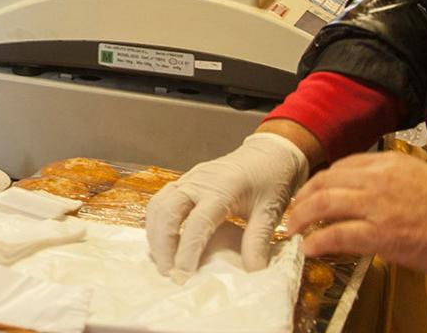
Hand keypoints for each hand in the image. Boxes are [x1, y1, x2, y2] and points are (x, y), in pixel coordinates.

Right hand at [146, 132, 309, 275]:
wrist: (269, 152)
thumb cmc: (271, 180)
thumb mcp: (270, 211)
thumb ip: (258, 240)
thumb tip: (252, 272)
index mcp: (222, 188)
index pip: (197, 222)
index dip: (188, 250)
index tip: (184, 274)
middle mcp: (199, 181)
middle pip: (167, 211)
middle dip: (162, 244)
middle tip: (168, 272)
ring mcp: (189, 178)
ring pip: (159, 205)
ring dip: (155, 234)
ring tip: (162, 260)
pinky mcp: (185, 181)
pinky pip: (161, 200)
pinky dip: (157, 222)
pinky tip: (162, 240)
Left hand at [287, 151, 426, 275]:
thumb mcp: (422, 177)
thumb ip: (392, 181)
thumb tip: (371, 195)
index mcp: (389, 163)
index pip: (343, 166)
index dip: (322, 180)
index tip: (314, 191)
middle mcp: (378, 179)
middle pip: (325, 181)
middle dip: (304, 197)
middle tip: (295, 210)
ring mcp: (377, 206)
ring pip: (323, 203)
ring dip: (302, 216)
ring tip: (294, 228)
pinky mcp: (381, 234)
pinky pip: (337, 234)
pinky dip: (318, 240)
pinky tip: (310, 246)